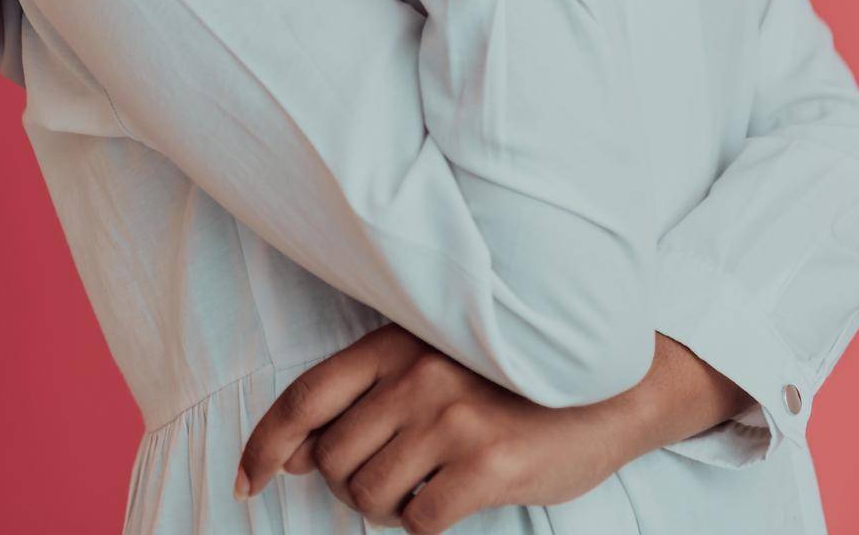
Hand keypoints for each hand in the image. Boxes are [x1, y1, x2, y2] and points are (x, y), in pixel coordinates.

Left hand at [234, 324, 638, 532]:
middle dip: (350, 484)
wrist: (611, 389)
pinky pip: (417, 521)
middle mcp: (419, 372)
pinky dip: (427, 521)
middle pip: (335, 458)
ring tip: (429, 482)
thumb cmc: (513, 380)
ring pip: (369, 495)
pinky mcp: (487, 461)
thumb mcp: (434, 367)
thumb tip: (296, 453)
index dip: (265, 443)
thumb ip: (367, 399)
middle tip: (393, 476)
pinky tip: (459, 493)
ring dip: (388, 505)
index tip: (247, 479)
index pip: (308, 395)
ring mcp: (453, 415)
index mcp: (399, 341)